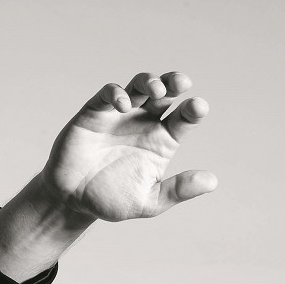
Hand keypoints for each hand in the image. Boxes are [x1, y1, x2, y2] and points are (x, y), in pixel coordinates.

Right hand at [42, 70, 216, 222]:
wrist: (72, 201)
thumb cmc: (111, 201)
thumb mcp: (149, 202)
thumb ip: (178, 190)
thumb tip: (212, 181)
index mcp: (161, 141)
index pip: (183, 118)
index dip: (192, 110)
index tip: (198, 108)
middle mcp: (143, 123)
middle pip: (165, 93)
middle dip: (175, 83)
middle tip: (183, 83)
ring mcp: (119, 115)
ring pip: (140, 86)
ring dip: (150, 81)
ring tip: (157, 90)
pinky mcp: (95, 112)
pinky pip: (108, 94)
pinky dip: (118, 94)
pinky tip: (124, 106)